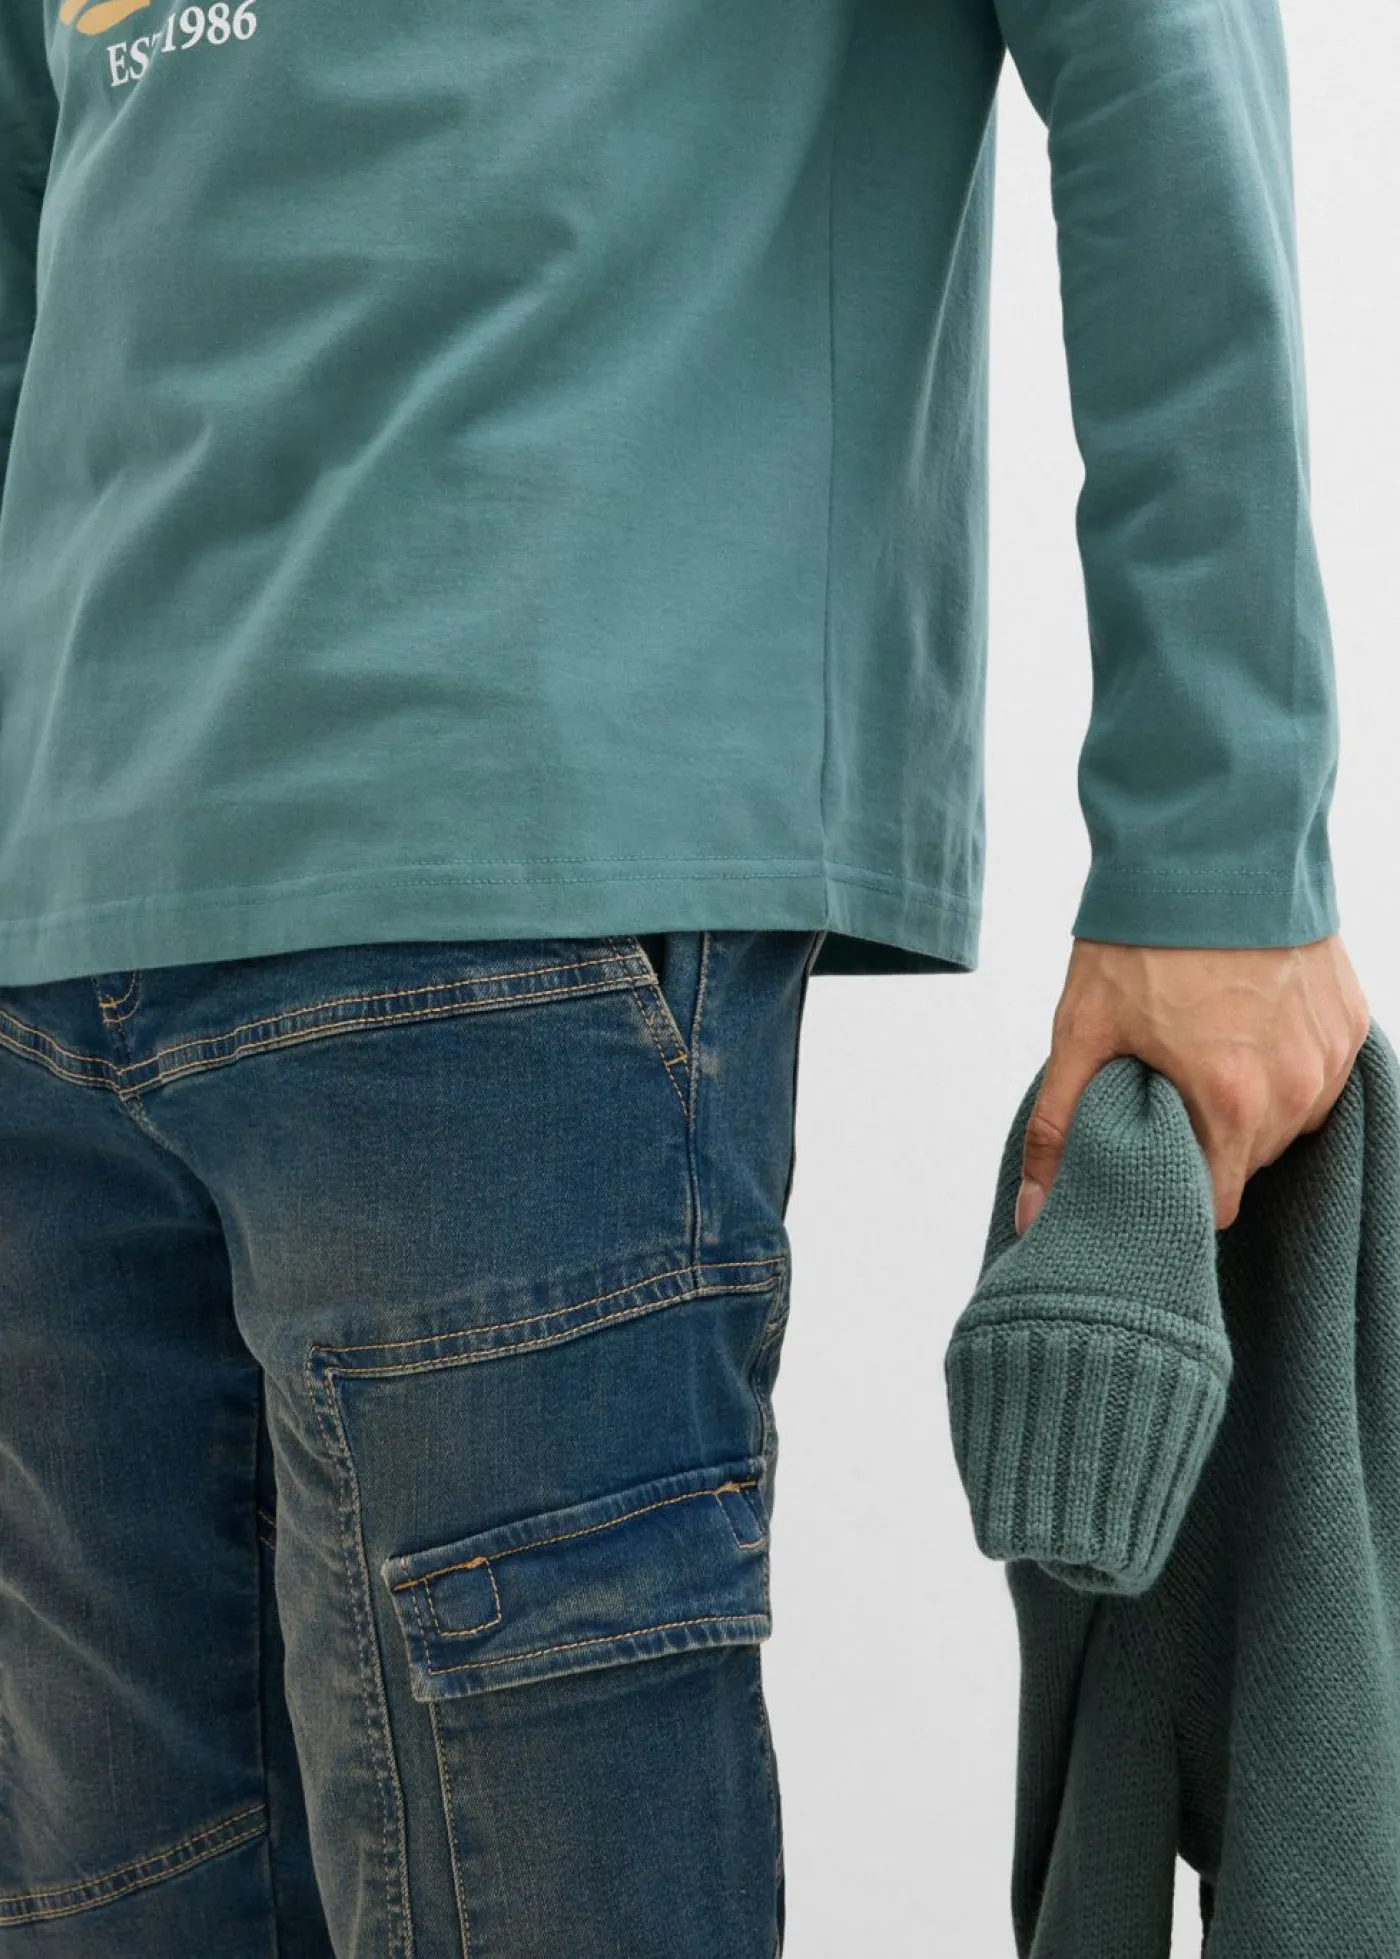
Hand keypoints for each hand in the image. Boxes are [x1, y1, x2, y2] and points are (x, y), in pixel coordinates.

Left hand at [1015, 934, 1371, 1234]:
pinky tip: (1243, 1021)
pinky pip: (1318, 1072)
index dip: (1177, 1189)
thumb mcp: (1082, 1031)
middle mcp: (1297, 1089)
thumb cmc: (1144, 934)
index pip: (1216, 1203)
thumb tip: (1036, 1214)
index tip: (1149, 1157)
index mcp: (1233, 1103)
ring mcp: (1330, 1054)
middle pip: (1250, 1159)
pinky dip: (1282, 1062)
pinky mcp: (1350, 1021)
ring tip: (1203, 1046)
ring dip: (1248, 1101)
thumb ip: (1060, 1130)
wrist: (1213, 841)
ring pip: (1288, 1119)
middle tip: (1164, 1085)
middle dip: (1206, 1137)